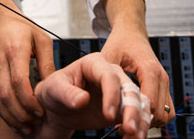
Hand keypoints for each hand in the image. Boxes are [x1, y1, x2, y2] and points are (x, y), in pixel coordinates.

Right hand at [0, 7, 55, 135]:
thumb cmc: (19, 26)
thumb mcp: (41, 38)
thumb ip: (47, 62)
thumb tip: (54, 86)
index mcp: (15, 50)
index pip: (19, 81)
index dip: (29, 100)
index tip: (40, 110)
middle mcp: (0, 61)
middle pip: (6, 95)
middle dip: (21, 114)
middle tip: (36, 122)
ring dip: (11, 117)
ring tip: (27, 126)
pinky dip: (3, 112)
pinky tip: (15, 119)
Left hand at [32, 53, 151, 138]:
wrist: (58, 108)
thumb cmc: (54, 90)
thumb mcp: (54, 88)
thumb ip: (67, 92)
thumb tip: (82, 99)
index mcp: (93, 63)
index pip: (108, 75)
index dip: (112, 94)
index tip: (109, 114)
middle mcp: (109, 74)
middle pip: (129, 87)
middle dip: (132, 108)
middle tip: (129, 129)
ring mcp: (118, 91)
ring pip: (138, 101)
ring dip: (140, 120)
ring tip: (134, 136)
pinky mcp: (122, 107)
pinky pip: (137, 115)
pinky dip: (139, 126)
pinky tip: (133, 138)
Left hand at [100, 26, 173, 127]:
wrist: (131, 33)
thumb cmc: (120, 42)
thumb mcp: (109, 56)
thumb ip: (107, 76)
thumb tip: (102, 97)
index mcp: (149, 69)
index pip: (151, 102)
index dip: (138, 117)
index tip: (122, 126)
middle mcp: (161, 77)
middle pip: (161, 113)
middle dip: (144, 124)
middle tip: (125, 132)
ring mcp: (164, 82)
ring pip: (168, 114)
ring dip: (151, 123)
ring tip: (130, 126)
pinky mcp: (163, 87)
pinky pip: (167, 110)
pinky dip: (155, 117)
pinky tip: (136, 117)